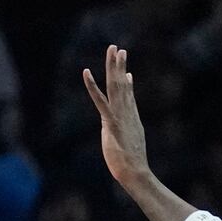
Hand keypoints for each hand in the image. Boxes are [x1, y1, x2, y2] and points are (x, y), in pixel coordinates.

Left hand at [82, 45, 149, 190]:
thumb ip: (130, 129)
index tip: (125, 69)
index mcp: (131, 118)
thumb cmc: (132, 162)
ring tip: (113, 50)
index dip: (125, 80)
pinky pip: (100, 100)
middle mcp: (127, 112)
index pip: (128, 95)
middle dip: (120, 66)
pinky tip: (86, 72)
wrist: (135, 171)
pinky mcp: (111, 121)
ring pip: (115, 86)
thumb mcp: (131, 142)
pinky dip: (92, 86)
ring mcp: (119, 115)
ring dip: (112, 67)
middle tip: (118, 49)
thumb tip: (129, 122)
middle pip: (122, 85)